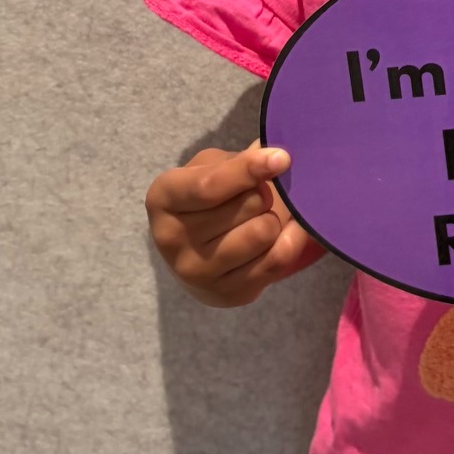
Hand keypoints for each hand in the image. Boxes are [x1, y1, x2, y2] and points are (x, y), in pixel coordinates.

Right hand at [144, 140, 323, 307]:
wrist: (200, 252)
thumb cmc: (209, 199)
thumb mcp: (212, 167)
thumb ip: (239, 162)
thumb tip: (275, 158)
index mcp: (163, 198)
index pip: (210, 186)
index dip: (249, 170)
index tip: (283, 158)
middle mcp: (171, 240)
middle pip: (248, 204)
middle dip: (263, 193)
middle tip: (255, 195)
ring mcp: (197, 274)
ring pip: (264, 232)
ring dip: (273, 218)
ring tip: (260, 217)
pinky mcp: (227, 295)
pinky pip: (277, 260)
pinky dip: (290, 239)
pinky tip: (284, 232)